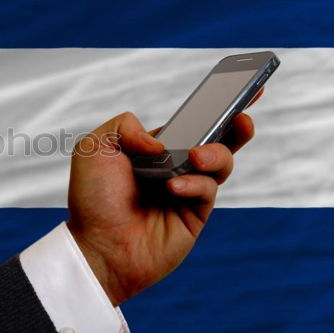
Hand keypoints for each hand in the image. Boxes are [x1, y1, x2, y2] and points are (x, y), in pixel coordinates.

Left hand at [67, 109, 255, 305]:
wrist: (96, 247)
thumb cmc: (92, 200)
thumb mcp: (93, 149)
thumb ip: (123, 126)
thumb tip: (158, 140)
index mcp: (153, 149)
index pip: (188, 122)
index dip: (211, 105)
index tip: (237, 85)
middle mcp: (173, 167)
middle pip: (216, 138)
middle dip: (235, 122)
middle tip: (241, 114)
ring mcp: (187, 191)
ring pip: (220, 162)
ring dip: (215, 154)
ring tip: (195, 156)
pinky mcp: (196, 215)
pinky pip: (208, 190)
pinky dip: (194, 184)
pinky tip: (173, 188)